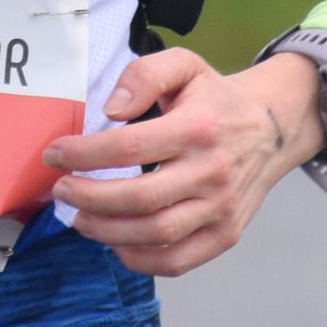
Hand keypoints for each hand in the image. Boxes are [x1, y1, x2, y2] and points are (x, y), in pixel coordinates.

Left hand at [39, 48, 325, 276]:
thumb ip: (144, 75)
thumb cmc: (215, 99)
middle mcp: (212, 172)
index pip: (130, 147)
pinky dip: (140, 259)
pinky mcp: (226, 234)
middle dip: (89, 197)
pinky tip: (115, 241)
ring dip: (106, 231)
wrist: (272, 127)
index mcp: (198, 128)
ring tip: (80, 217)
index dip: (84, 154)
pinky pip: (178, 260)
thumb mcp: (184, 66)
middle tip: (62, 190)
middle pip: (139, 198)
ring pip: (155, 233)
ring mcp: (221, 208)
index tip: (55, 154)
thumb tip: (111, 111)